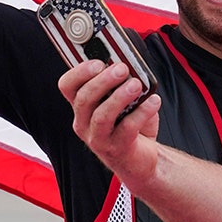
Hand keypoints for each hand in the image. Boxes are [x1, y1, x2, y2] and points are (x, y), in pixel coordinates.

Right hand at [59, 60, 161, 187]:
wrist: (140, 159)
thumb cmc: (129, 125)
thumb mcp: (122, 101)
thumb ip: (122, 84)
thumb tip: (132, 67)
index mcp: (82, 107)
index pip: (68, 86)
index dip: (79, 72)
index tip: (99, 62)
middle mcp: (84, 123)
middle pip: (84, 99)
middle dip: (103, 81)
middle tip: (122, 69)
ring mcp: (98, 139)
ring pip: (101, 116)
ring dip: (119, 97)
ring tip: (136, 85)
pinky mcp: (117, 149)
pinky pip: (127, 129)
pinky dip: (141, 112)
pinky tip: (153, 102)